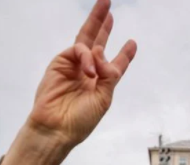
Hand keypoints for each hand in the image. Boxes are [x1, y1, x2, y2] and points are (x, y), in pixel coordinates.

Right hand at [0, 0, 136, 164]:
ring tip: (97, 64)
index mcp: (100, 84)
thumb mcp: (104, 98)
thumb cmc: (80, 120)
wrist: (57, 128)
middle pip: (96, 42)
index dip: (124, 55)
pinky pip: (78, 50)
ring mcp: (73, 66)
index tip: (132, 43)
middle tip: (108, 4)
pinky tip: (90, 71)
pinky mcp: (60, 63)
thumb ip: (109, 75)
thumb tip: (102, 51)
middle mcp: (86, 72)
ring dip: (99, 35)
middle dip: (102, 24)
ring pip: (85, 40)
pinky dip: (87, 57)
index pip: (114, 65)